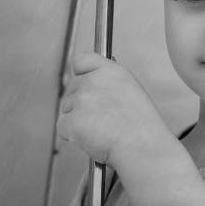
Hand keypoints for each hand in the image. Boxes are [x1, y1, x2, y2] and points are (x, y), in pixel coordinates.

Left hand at [57, 52, 172, 168]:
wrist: (141, 144)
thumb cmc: (141, 124)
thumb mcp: (130, 89)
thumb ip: (108, 81)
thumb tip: (92, 81)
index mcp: (111, 71)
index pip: (81, 60)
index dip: (80, 73)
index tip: (84, 81)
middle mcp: (93, 81)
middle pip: (72, 88)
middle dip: (80, 103)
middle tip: (100, 117)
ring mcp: (81, 100)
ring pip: (67, 109)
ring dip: (77, 120)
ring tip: (101, 129)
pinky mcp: (71, 120)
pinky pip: (63, 127)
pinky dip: (73, 135)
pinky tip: (92, 137)